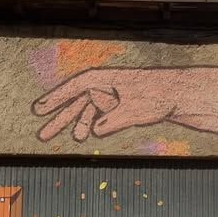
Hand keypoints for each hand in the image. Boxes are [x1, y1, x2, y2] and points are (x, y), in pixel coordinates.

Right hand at [32, 68, 180, 141]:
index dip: (56, 98)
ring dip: (72, 125)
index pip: (76, 86)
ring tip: (59, 138)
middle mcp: (104, 86)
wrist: (178, 96)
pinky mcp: (117, 106)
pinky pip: (96, 116)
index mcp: (106, 78)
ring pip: (84, 111)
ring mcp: (110, 96)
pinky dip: (88, 125)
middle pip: (76, 102)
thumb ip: (114, 120)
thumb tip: (96, 130)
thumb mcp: (135, 110)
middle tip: (41, 134)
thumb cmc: (158, 96)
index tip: (39, 109)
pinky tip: (82, 135)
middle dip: (58, 118)